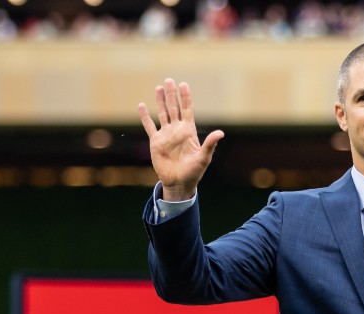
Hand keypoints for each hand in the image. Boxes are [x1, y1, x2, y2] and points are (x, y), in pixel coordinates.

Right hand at [138, 79, 223, 201]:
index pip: (187, 110)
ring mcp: (166, 135)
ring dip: (160, 101)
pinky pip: (149, 127)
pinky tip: (141, 106)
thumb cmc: (194, 171)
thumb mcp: (204, 158)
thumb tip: (221, 133)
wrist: (179, 182)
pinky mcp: (156, 142)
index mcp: (189, 131)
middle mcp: (177, 130)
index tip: (183, 85)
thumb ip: (210, 144)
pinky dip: (145, 117)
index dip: (185, 98)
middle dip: (171, 94)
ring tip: (158, 87)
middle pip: (174, 108)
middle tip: (169, 80)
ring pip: (162, 114)